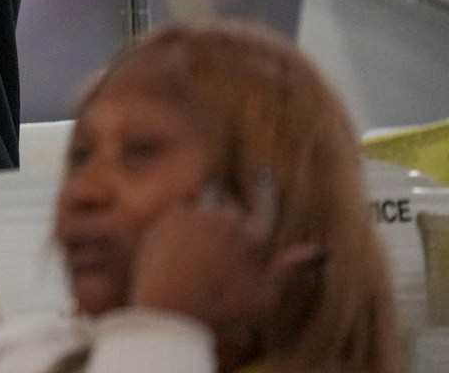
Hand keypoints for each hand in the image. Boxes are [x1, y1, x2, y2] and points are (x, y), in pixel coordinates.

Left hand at [128, 171, 323, 356]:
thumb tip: (319, 251)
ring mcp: (196, 215)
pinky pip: (181, 206)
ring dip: (210, 200)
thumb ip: (288, 270)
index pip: (265, 204)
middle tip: (230, 202)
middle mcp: (227, 219)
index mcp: (253, 237)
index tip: (264, 178)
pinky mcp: (169, 218)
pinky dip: (186, 213)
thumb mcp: (263, 298)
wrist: (173, 310)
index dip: (265, 191)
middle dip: (232, 200)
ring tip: (209, 210)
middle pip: (232, 197)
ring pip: (207, 195)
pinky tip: (183, 227)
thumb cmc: (223, 311)